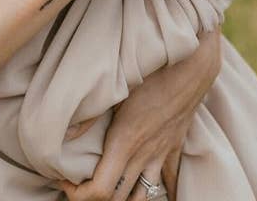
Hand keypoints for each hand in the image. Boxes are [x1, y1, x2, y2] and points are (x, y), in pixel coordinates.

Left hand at [56, 30, 221, 200]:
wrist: (191, 68)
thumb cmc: (151, 74)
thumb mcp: (116, 90)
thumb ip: (89, 114)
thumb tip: (65, 132)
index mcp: (124, 143)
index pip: (101, 190)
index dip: (80, 195)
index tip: (65, 181)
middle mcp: (143, 155)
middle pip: (118, 198)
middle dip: (96, 198)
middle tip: (78, 185)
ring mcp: (161, 155)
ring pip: (143, 196)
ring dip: (124, 198)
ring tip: (108, 189)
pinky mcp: (174, 148)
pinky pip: (170, 181)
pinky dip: (162, 192)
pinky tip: (156, 193)